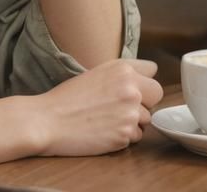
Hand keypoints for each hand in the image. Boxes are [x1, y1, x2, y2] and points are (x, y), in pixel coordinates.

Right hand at [26, 59, 163, 156]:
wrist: (49, 119)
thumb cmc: (69, 96)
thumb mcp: (96, 72)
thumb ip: (124, 72)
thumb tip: (153, 70)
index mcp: (122, 69)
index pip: (152, 73)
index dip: (141, 81)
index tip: (130, 87)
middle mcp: (131, 89)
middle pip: (157, 95)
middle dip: (144, 101)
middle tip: (120, 105)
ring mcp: (130, 114)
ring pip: (147, 118)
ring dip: (133, 120)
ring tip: (107, 118)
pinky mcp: (126, 135)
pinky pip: (136, 137)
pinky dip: (124, 136)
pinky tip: (104, 130)